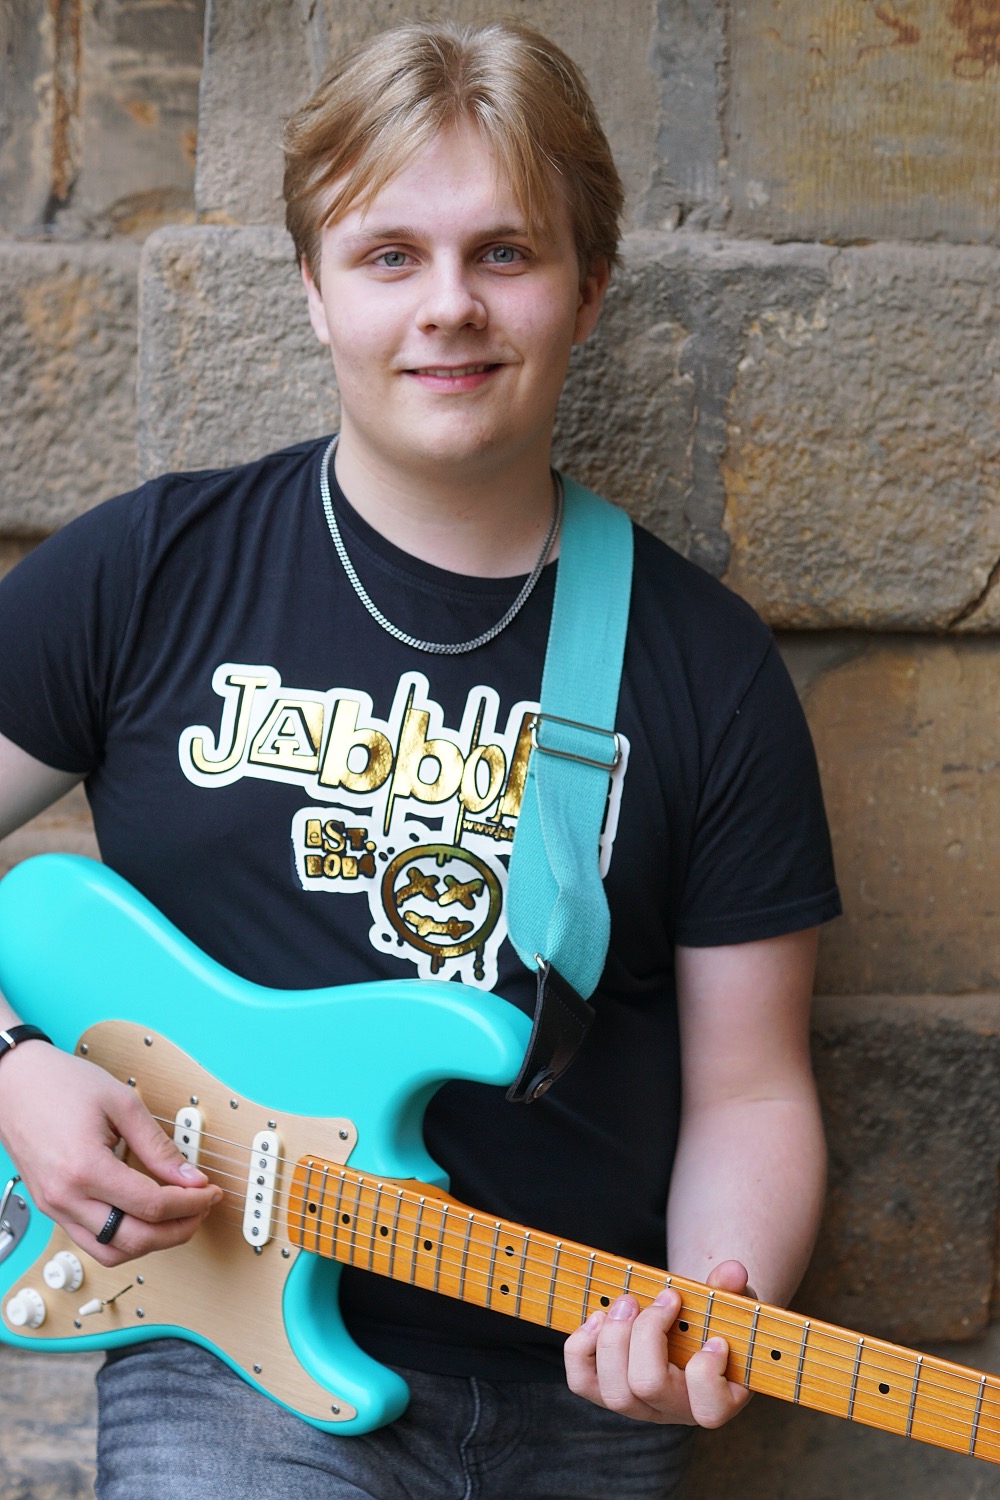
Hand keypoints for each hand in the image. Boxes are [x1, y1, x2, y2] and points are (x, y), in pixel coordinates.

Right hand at [0, 1040, 221, 1267]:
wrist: (15, 1082)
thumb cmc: (61, 1084)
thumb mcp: (122, 1103)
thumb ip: (158, 1146)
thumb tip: (190, 1178)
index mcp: (85, 1168)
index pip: (151, 1206)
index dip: (190, 1203)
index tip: (209, 1192)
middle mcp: (66, 1197)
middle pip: (135, 1239)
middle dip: (178, 1230)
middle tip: (201, 1208)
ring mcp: (55, 1208)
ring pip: (111, 1252)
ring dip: (152, 1242)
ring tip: (178, 1216)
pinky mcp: (52, 1208)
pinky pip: (93, 1240)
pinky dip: (125, 1236)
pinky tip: (146, 1215)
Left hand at [563, 1260, 754, 1426]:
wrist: (683, 1330)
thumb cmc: (711, 1320)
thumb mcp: (728, 1305)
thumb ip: (731, 1290)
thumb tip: (733, 1270)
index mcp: (714, 1400)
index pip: (708, 1409)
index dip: (707, 1370)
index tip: (714, 1337)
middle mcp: (672, 1410)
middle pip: (649, 1386)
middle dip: (647, 1333)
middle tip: (662, 1297)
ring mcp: (637, 1405)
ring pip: (614, 1392)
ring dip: (614, 1337)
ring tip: (626, 1302)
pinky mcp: (605, 1389)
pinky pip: (581, 1382)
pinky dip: (582, 1347)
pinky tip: (598, 1316)